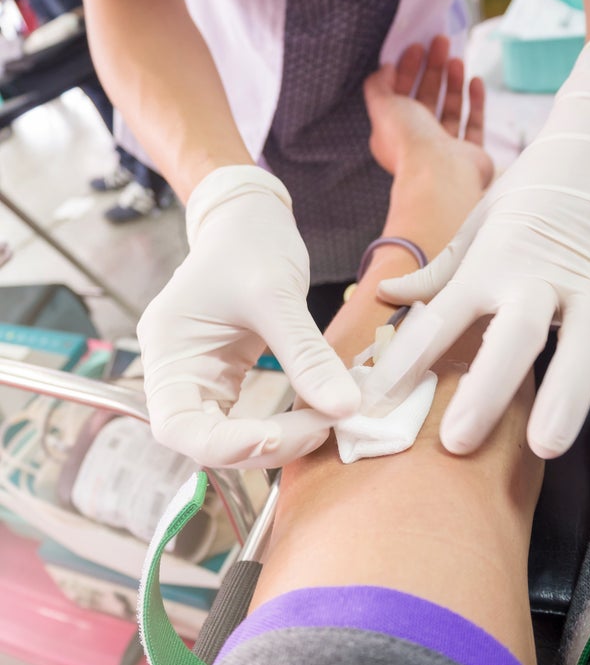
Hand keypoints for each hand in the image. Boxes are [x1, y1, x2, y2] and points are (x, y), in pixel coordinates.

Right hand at [137, 166, 359, 468]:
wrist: (249, 220)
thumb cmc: (250, 245)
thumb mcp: (277, 295)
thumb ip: (307, 355)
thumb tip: (347, 408)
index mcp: (167, 350)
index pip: (175, 425)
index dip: (223, 444)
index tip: (276, 435)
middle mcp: (175, 372)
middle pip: (202, 439)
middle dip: (262, 445)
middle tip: (320, 427)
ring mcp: (199, 378)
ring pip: (228, 437)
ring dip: (277, 441)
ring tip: (325, 421)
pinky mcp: (225, 379)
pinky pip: (246, 420)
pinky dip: (281, 427)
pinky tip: (315, 414)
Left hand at [361, 33, 589, 458]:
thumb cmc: (533, 188)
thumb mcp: (478, 222)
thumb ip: (436, 270)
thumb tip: (386, 298)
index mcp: (490, 262)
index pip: (440, 320)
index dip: (405, 364)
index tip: (376, 404)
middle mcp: (537, 277)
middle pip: (510, 338)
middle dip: (484, 390)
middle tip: (459, 440)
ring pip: (581, 345)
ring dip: (563, 396)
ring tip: (545, 445)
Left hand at [365, 35, 486, 177]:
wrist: (442, 173)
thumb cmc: (409, 141)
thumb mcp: (382, 107)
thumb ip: (378, 86)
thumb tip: (385, 69)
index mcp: (394, 135)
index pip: (400, 96)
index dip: (406, 70)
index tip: (416, 47)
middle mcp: (419, 143)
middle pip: (426, 99)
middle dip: (432, 69)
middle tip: (440, 42)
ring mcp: (446, 150)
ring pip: (449, 110)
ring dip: (452, 82)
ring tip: (456, 58)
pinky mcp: (470, 154)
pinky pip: (473, 124)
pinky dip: (474, 102)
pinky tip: (475, 80)